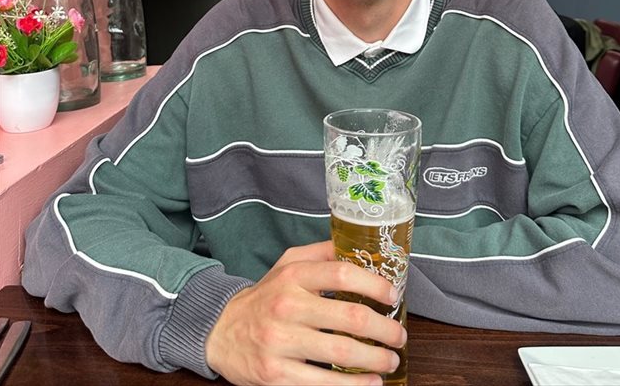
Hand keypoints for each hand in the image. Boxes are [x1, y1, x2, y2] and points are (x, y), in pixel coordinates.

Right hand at [205, 240, 405, 384]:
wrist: (220, 329)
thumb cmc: (265, 297)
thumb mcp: (288, 264)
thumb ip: (322, 254)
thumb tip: (361, 247)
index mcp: (293, 275)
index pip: (342, 273)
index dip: (374, 285)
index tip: (393, 295)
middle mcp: (287, 305)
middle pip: (349, 316)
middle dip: (383, 329)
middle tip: (399, 335)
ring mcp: (280, 340)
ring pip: (341, 352)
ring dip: (375, 359)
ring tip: (390, 360)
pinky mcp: (276, 373)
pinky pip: (322, 383)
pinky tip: (370, 384)